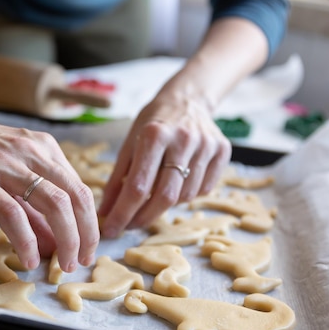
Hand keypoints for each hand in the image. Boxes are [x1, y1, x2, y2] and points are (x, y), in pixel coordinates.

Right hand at [0, 104, 99, 272]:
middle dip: (85, 235)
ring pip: (53, 204)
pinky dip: (26, 241)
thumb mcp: (10, 172)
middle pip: (75, 197)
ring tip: (62, 264)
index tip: (87, 247)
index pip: (80, 189)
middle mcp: (32, 153)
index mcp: (44, 148)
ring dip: (65, 240)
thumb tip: (55, 242)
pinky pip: (12, 214)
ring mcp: (6, 165)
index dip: (89, 223)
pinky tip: (29, 259)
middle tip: (81, 261)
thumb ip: (33, 207)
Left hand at [98, 76, 230, 237]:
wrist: (187, 99)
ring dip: (165, 206)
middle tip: (129, 226)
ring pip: (185, 196)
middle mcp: (183, 139)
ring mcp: (206, 145)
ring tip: (153, 197)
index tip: (111, 230)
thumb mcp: (129, 144)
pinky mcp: (223, 151)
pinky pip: (203, 189)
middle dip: (144, 218)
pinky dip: (186, 195)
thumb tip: (105, 213)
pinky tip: (176, 184)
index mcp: (155, 135)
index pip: (138, 185)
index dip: (123, 213)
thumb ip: (116, 179)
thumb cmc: (153, 123)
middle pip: (165, 196)